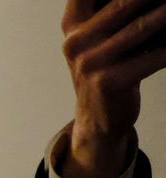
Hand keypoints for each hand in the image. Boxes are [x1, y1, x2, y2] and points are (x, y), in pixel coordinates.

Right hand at [60, 0, 165, 177]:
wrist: (97, 118)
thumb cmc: (104, 69)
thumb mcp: (95, 38)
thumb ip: (112, 13)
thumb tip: (153, 4)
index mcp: (72, 25)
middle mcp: (76, 42)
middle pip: (123, 4)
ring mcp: (91, 63)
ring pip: (141, 28)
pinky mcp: (111, 82)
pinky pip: (154, 57)